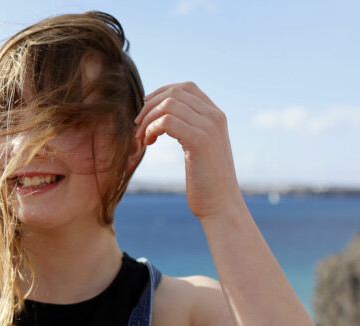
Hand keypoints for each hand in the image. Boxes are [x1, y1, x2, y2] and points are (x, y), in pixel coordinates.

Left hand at [134, 82, 242, 219]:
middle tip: (138, 125)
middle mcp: (215, 117)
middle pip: (175, 92)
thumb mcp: (199, 149)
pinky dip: (151, 128)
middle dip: (150, 105)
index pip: (186, 87)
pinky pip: (167, 121)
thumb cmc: (205, 181)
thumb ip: (189, 129)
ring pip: (169, 104)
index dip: (161, 93)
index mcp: (216, 116)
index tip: (146, 109)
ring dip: (148, 118)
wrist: (221, 205)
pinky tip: (149, 143)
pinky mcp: (199, 141)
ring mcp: (209, 127)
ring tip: (142, 137)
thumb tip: (164, 119)